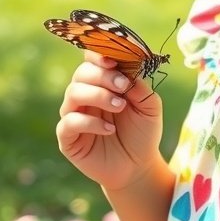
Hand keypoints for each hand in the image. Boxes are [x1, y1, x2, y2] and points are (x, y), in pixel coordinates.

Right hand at [56, 51, 162, 191]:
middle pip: (82, 73)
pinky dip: (89, 122)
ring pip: (73, 92)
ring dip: (98, 95)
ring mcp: (74, 114)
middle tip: (123, 86)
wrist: (138, 166)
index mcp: (103, 82)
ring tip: (120, 106)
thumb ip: (141, 87)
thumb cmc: (142, 131)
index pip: (92, 59)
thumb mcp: (150, 106)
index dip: (99, 54)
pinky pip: (68, 122)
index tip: (114, 60)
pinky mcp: (67, 137)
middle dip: (103, 76)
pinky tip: (108, 129)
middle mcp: (85, 94)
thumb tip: (130, 73)